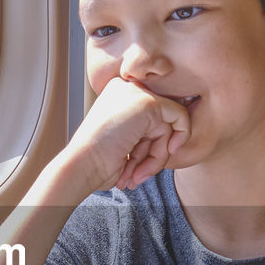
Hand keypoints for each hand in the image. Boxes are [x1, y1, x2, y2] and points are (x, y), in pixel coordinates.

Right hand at [62, 78, 190, 191]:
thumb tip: (175, 135)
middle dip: (152, 153)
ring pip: (167, 126)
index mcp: (117, 97)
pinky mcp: (148, 103)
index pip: (148, 119)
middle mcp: (125, 89)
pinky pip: (180, 116)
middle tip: (137, 175)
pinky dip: (181, 136)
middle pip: (158, 122)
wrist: (83, 165)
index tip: (138, 168)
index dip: (147, 147)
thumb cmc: (98, 162)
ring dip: (157, 157)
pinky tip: (168, 152)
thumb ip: (145, 134)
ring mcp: (136, 93)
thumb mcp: (124, 143)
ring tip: (137, 174)